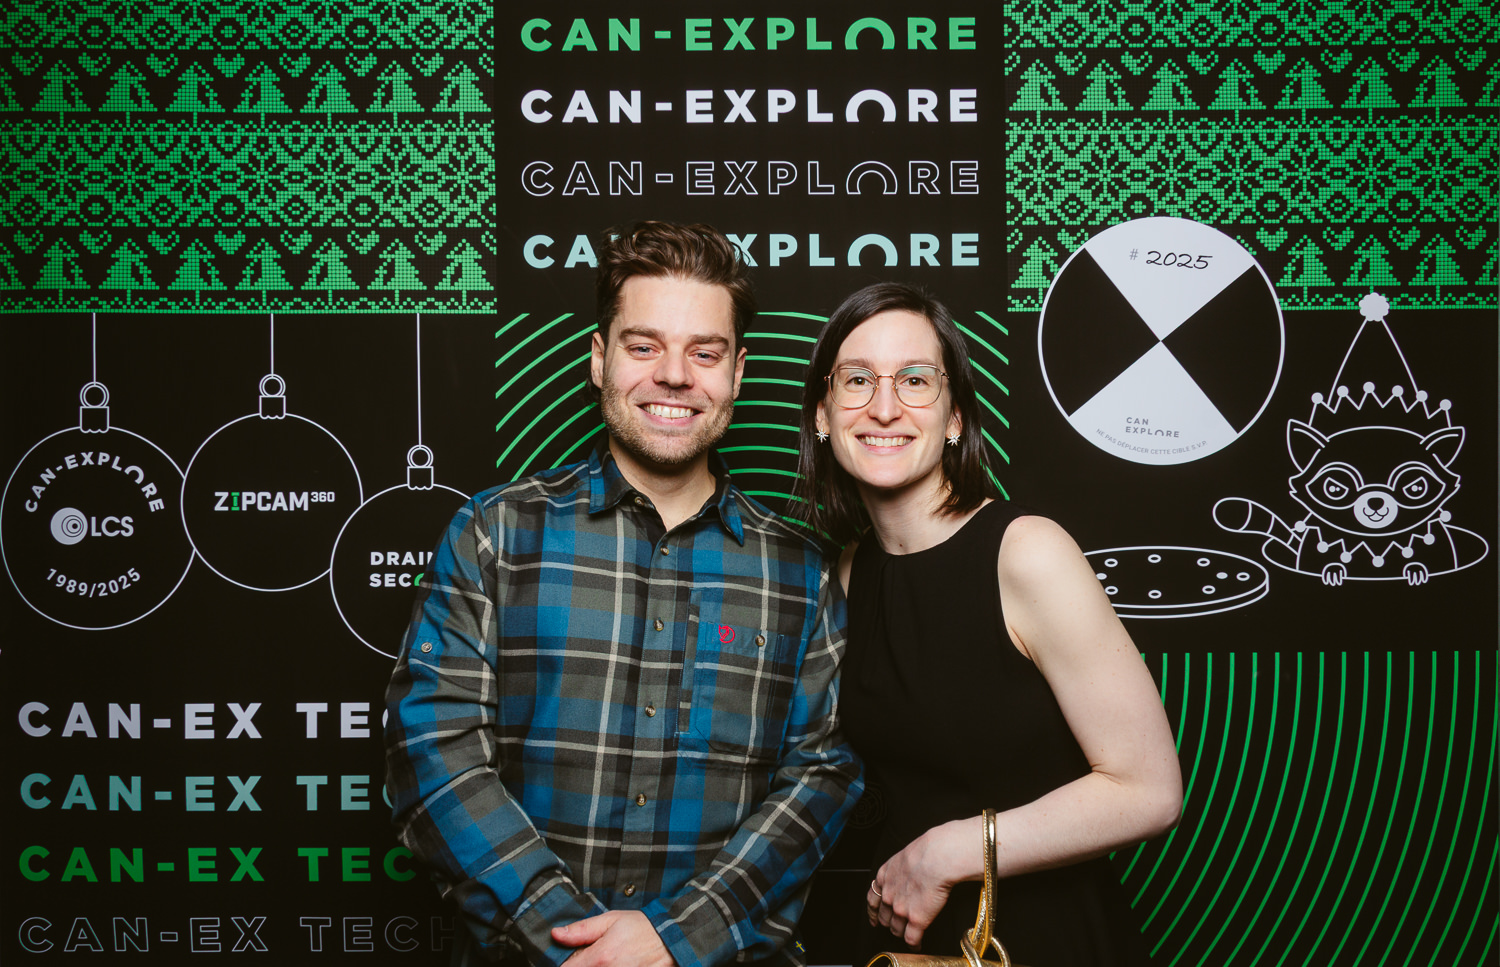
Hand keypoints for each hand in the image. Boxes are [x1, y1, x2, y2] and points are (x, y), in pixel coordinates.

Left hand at [553, 911, 674, 966]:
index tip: (569, 958)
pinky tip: (614, 964)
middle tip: (592, 957)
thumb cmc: (642, 928)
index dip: (564, 964)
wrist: (671, 941)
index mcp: (600, 957)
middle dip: (581, 965)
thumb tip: (556, 934)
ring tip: (607, 960)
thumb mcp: (611, 920)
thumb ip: (582, 930)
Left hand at [867, 819, 971, 948]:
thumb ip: (900, 869)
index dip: (873, 911)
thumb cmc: (926, 851)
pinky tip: (916, 945)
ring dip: (901, 933)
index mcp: (884, 877)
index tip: (874, 917)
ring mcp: (901, 909)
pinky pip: (911, 938)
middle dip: (888, 922)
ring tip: (906, 935)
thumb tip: (908, 872)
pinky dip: (913, 944)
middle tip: (894, 925)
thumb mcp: (904, 857)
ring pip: (896, 929)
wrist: (937, 858)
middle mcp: (888, 895)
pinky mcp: (916, 920)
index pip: (872, 900)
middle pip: (884, 916)